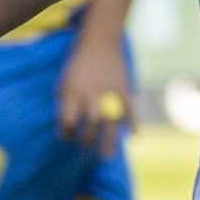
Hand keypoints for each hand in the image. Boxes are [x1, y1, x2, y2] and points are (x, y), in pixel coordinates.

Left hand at [55, 40, 130, 154]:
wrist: (99, 41)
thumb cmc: (77, 65)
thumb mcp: (63, 82)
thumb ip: (65, 105)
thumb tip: (65, 129)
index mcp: (73, 91)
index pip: (68, 119)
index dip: (66, 132)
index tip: (66, 136)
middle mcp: (92, 93)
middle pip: (92, 123)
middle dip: (87, 138)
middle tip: (84, 144)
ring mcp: (110, 93)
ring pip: (111, 122)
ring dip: (108, 142)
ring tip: (106, 157)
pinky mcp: (124, 90)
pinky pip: (131, 110)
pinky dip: (134, 123)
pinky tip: (135, 136)